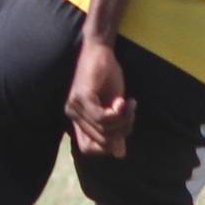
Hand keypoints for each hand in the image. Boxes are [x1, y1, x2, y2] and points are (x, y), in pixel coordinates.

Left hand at [65, 39, 135, 158]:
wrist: (100, 49)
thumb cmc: (107, 76)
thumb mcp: (114, 106)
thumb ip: (115, 129)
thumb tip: (120, 155)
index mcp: (78, 120)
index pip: (88, 149)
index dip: (106, 148)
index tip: (123, 132)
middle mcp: (72, 115)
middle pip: (101, 141)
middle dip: (122, 131)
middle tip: (132, 113)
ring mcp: (75, 106)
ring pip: (104, 130)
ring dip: (124, 120)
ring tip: (131, 105)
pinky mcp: (82, 97)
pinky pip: (102, 118)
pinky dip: (118, 114)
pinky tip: (124, 102)